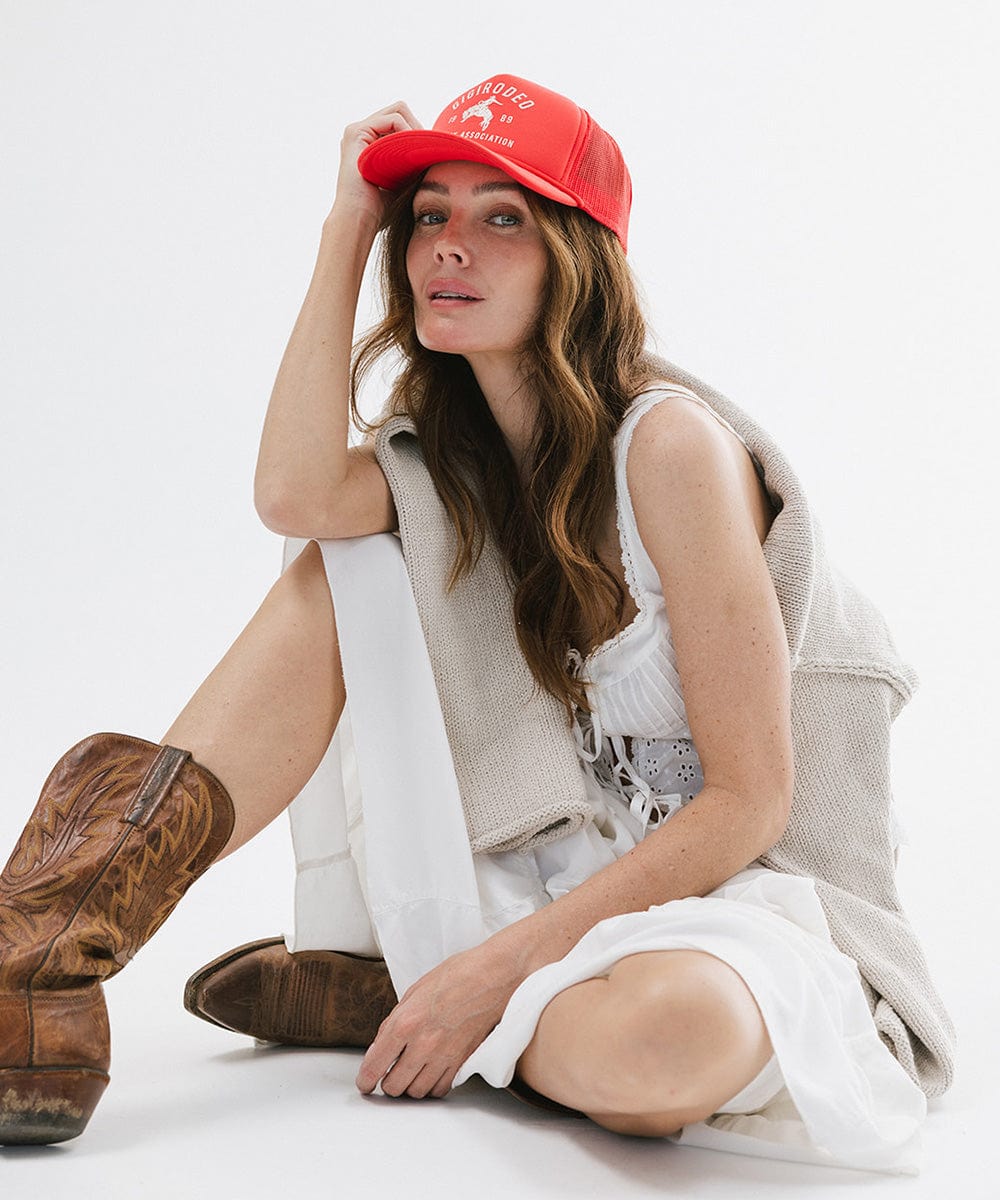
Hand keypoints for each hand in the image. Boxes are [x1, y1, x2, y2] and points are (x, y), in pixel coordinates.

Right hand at [331, 101, 421, 227]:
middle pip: (401, 111)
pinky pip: (393, 119)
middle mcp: (362, 134)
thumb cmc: (381, 209)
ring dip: (415, 129)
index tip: (431, 153)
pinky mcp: (356, 131)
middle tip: (429, 150)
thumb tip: (440, 148)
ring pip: (399, 110)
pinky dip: (408, 132)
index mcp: (370, 143)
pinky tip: (411, 153)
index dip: (419, 134)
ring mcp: (357, 130)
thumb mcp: (403, 179)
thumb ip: (414, 161)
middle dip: (419, 128)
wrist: (361, 219)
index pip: (402, 122)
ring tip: (420, 153)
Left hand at [355, 937, 525, 1099]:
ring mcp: (444, 1056)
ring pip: (417, 1092)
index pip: (375, 1064)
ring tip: (408, 1075)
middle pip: (394, 1086)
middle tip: (387, 1075)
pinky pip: (440, 1089)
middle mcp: (423, 1045)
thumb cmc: (457, 975)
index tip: (365, 1082)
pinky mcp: (462, 1062)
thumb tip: (383, 1044)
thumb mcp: (415, 990)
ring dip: (409, 1087)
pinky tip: (430, 1073)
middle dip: (386, 1083)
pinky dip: (431, 1086)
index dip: (365, 1078)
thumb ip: (396, 1020)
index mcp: (406, 1023)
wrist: (493, 977)